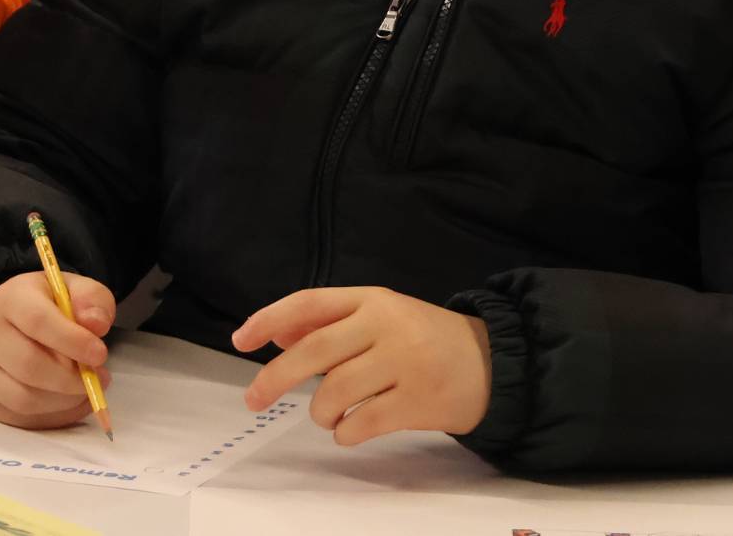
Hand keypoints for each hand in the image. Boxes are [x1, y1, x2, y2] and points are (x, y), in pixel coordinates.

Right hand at [0, 270, 115, 429]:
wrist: (9, 323)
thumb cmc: (48, 306)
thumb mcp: (73, 290)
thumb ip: (92, 300)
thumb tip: (96, 325)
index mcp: (10, 299)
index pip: (37, 321)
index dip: (72, 341)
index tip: (100, 354)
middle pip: (28, 365)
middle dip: (70, 379)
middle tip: (98, 378)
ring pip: (23, 398)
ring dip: (64, 401)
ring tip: (85, 388)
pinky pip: (21, 418)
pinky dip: (54, 416)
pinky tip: (71, 401)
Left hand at [235, 287, 492, 445]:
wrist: (493, 363)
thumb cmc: (423, 339)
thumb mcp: (379, 317)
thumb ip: (330, 323)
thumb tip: (275, 335)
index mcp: (371, 299)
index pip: (309, 303)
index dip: (269, 319)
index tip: (239, 341)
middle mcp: (385, 324)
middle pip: (313, 351)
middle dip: (274, 378)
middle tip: (252, 399)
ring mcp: (404, 361)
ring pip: (335, 392)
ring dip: (320, 413)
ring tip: (328, 417)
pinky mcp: (419, 400)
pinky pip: (362, 423)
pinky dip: (345, 433)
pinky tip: (350, 431)